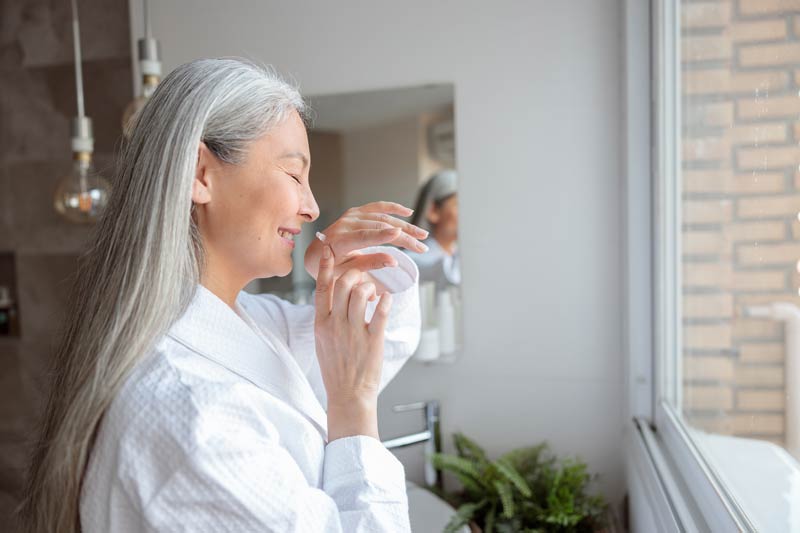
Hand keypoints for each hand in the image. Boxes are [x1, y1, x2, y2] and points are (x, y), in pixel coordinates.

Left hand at [304, 201, 428, 282]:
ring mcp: (351, 215)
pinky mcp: (356, 212)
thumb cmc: (330, 268)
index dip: (382, 235)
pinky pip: (377, 207)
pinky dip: (393, 208)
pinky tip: (408, 213)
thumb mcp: (346, 272)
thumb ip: (369, 264)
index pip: (363, 236)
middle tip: (422, 246)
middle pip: (379, 227)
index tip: (400, 235)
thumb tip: (394, 261)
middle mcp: (345, 224)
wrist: (315, 254)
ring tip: (422, 236)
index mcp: (338, 240)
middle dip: (403, 236)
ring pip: (382, 217)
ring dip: (404, 226)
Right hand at [314, 245, 393, 440]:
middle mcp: (335, 325)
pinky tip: (387, 299)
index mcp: (321, 324)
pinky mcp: (372, 340)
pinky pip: (382, 310)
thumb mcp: (323, 341)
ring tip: (375, 296)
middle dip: (357, 275)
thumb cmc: (337, 369)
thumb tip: (336, 296)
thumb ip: (328, 318)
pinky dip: (387, 300)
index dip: (325, 266)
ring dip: (372, 288)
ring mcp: (354, 332)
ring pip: (363, 292)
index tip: (328, 248)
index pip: (321, 288)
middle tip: (364, 280)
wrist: (348, 396)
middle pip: (345, 284)